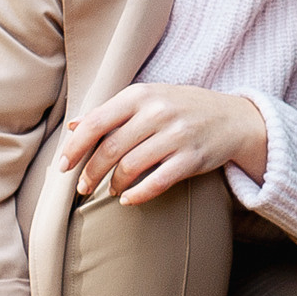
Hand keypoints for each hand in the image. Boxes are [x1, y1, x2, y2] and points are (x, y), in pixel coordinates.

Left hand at [58, 84, 265, 203]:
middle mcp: (157, 113)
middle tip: (83, 187)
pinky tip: (128, 199)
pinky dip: (138, 195)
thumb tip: (75, 125)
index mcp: (141, 95)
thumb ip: (112, 112)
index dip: (75, 148)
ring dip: (114, 184)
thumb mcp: (148, 100)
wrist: (234, 118)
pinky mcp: (192, 158)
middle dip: (91, 172)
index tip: (63, 166)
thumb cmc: (182, 108)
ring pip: (131, 167)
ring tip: (111, 190)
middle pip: (110, 149)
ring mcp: (176, 136)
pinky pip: (157, 182)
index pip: (96, 122)